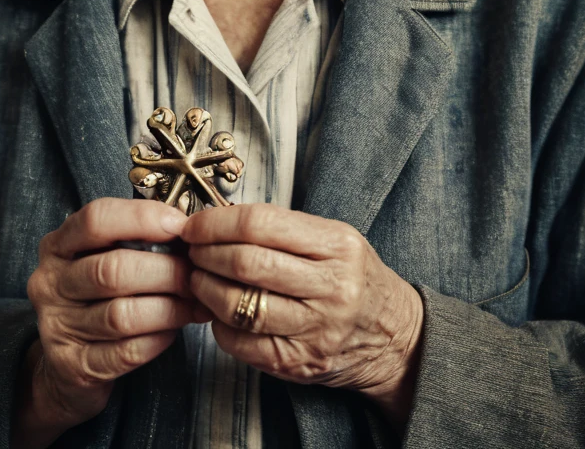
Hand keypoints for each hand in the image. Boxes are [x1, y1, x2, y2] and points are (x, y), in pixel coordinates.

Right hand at [13, 199, 201, 447]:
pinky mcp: (72, 367)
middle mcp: (50, 283)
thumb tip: (191, 233)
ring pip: (122, 314)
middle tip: (196, 275)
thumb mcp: (103, 258)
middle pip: (113, 269)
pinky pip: (125, 352)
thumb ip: (136, 241)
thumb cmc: (96, 299)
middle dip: (166, 270)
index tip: (181, 227)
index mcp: (58, 245)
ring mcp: (57, 327)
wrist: (63, 367)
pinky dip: (157, 340)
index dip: (143, 218)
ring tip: (193, 305)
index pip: (97, 219)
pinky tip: (172, 332)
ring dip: (168, 309)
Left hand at [182, 203, 423, 426]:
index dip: (216, 223)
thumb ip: (282, 228)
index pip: (261, 224)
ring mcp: (317, 329)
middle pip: (247, 264)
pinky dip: (219, 325)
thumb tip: (217, 220)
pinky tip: (217, 312)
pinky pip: (243, 343)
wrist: (393, 336)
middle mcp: (331, 287)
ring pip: (239, 305)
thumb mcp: (333, 238)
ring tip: (197, 278)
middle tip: (191, 252)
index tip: (194, 225)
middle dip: (205, 254)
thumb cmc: (352, 277)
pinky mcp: (301, 363)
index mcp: (337, 245)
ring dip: (205, 289)